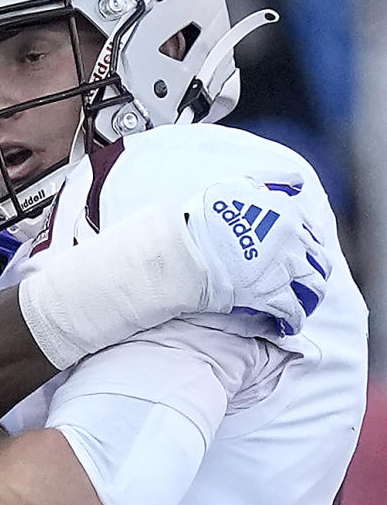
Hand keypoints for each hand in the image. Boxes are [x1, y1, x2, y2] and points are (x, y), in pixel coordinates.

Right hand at [184, 177, 330, 334]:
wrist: (185, 248)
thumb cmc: (205, 215)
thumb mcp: (239, 184)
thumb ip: (273, 180)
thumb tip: (299, 184)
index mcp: (288, 214)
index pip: (313, 234)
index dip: (309, 249)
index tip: (301, 258)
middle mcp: (293, 242)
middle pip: (319, 262)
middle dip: (315, 274)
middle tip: (304, 284)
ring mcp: (284, 270)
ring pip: (314, 288)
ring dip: (311, 299)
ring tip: (302, 306)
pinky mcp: (271, 295)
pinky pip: (294, 312)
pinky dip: (294, 321)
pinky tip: (288, 325)